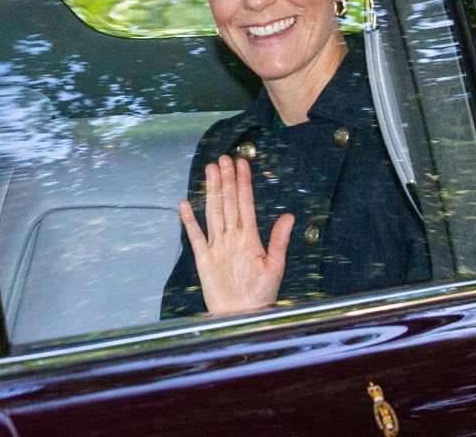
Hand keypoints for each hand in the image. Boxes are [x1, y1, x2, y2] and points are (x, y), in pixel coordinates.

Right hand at [179, 154, 294, 315]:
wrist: (243, 317)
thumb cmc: (262, 295)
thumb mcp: (275, 266)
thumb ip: (279, 240)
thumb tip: (290, 216)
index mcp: (250, 237)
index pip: (245, 203)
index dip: (243, 183)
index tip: (242, 163)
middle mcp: (233, 237)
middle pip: (228, 202)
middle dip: (226, 180)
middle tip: (223, 158)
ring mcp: (218, 246)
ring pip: (213, 212)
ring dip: (212, 191)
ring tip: (209, 170)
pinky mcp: (204, 259)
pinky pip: (195, 236)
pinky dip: (189, 220)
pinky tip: (185, 204)